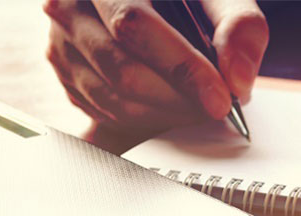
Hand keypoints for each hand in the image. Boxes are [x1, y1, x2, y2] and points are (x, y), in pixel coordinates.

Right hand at [43, 0, 267, 136]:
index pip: (135, 25)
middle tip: (217, 108)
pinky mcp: (65, 71)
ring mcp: (61, 40)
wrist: (152, 0)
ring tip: (201, 107)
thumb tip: (238, 79)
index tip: (221, 98)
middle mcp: (70, 5)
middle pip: (122, 70)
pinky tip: (175, 105)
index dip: (182, 68)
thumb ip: (239, 25)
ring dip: (166, 113)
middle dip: (179, 99)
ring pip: (113, 98)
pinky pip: (105, 110)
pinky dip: (148, 118)